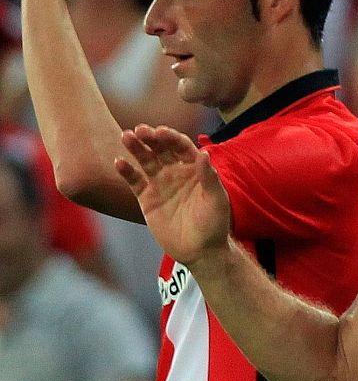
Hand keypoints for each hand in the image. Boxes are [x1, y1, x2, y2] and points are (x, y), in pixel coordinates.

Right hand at [115, 124, 233, 265]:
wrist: (200, 250)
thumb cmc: (214, 224)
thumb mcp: (215, 200)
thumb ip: (208, 177)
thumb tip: (204, 152)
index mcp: (195, 169)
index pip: (182, 147)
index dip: (172, 138)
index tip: (161, 131)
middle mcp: (176, 172)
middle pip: (162, 149)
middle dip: (151, 137)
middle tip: (140, 129)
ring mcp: (160, 183)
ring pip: (146, 160)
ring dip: (136, 147)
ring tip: (126, 136)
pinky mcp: (146, 197)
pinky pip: (134, 180)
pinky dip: (126, 171)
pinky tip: (119, 162)